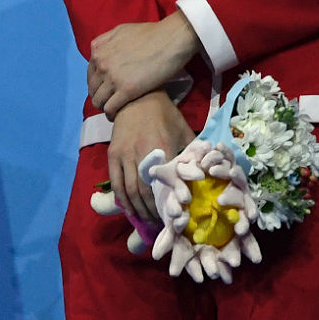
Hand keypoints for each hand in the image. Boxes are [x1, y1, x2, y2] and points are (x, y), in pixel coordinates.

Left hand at [87, 16, 202, 116]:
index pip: (90, 74)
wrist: (171, 39)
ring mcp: (112, 78)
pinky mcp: (126, 90)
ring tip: (114, 110)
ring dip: (105, 107)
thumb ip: (106, 41)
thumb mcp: (121, 30)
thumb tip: (100, 52)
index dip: (98, 84)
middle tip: (111, 101)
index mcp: (98, 50)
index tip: (106, 89)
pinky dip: (112, 114)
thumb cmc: (151, 33)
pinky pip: (110, 108)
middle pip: (93, 89)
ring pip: (98, 101)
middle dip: (100, 96)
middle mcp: (101, 64)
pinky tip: (118, 115)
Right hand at [106, 92, 193, 225]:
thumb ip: (192, 152)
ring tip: (147, 221)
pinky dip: (122, 200)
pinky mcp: (113, 154)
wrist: (137, 96)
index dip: (168, 203)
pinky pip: (116, 182)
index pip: (166, 183)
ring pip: (130, 190)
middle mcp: (141, 153)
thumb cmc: (165, 114)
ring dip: (138, 209)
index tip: (175, 217)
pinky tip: (130, 210)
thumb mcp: (184, 130)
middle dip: (152, 211)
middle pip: (145, 192)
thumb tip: (205, 173)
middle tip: (161, 224)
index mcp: (163, 148)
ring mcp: (124, 154)